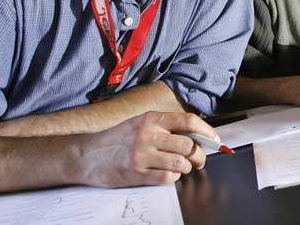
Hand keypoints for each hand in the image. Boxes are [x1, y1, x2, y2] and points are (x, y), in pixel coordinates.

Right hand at [76, 111, 215, 187]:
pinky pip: (167, 178)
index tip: (215, 140)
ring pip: (181, 163)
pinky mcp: (135, 173)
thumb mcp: (139, 124)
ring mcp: (141, 154)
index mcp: (150, 119)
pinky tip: (167, 176)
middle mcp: (147, 135)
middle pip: (188, 145)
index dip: (207, 131)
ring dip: (186, 169)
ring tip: (181, 169)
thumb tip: (196, 135)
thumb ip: (164, 127)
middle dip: (199, 156)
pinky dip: (173, 179)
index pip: (188, 121)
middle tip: (198, 161)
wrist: (84, 155)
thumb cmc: (116, 140)